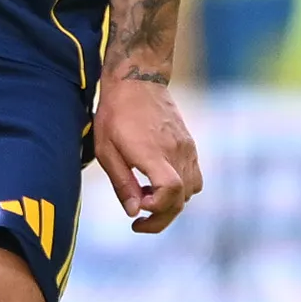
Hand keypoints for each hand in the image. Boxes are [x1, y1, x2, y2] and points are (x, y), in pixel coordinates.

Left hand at [94, 73, 202, 234]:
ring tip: (146, 197)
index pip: (170, 190)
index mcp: (153, 152)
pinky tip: (158, 183)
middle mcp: (176, 152)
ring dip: (171, 203)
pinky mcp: (190, 145)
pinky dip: (180, 189)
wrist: (138, 80)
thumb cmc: (115, 114)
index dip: (156, 208)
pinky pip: (194, 177)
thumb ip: (122, 183)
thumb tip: (133, 212)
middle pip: (182, 198)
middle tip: (139, 222)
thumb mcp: (106, 149)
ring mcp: (187, 148)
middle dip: (161, 216)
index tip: (137, 208)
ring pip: (191, 190)